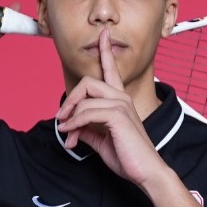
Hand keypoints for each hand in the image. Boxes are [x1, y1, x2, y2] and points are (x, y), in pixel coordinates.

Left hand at [55, 29, 167, 185]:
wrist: (146, 172)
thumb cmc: (128, 157)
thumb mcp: (102, 141)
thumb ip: (88, 130)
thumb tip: (72, 127)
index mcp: (120, 100)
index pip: (111, 69)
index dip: (106, 50)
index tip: (104, 34)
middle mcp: (121, 98)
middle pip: (88, 82)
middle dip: (70, 100)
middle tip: (61, 119)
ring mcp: (121, 105)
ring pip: (85, 100)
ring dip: (70, 119)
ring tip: (66, 134)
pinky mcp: (118, 116)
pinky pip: (87, 113)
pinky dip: (74, 124)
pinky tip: (71, 135)